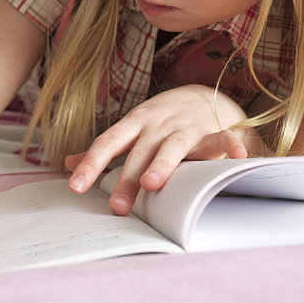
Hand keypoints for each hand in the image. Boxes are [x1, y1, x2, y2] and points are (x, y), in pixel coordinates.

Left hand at [66, 85, 251, 214]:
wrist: (202, 95)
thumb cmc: (161, 119)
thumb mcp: (131, 128)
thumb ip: (105, 148)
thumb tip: (68, 162)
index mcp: (134, 124)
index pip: (108, 143)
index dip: (90, 164)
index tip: (75, 186)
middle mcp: (157, 124)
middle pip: (138, 151)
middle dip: (126, 179)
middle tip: (116, 207)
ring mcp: (184, 127)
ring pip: (172, 146)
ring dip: (162, 163)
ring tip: (151, 183)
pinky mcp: (212, 131)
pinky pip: (221, 137)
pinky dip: (229, 144)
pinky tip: (235, 155)